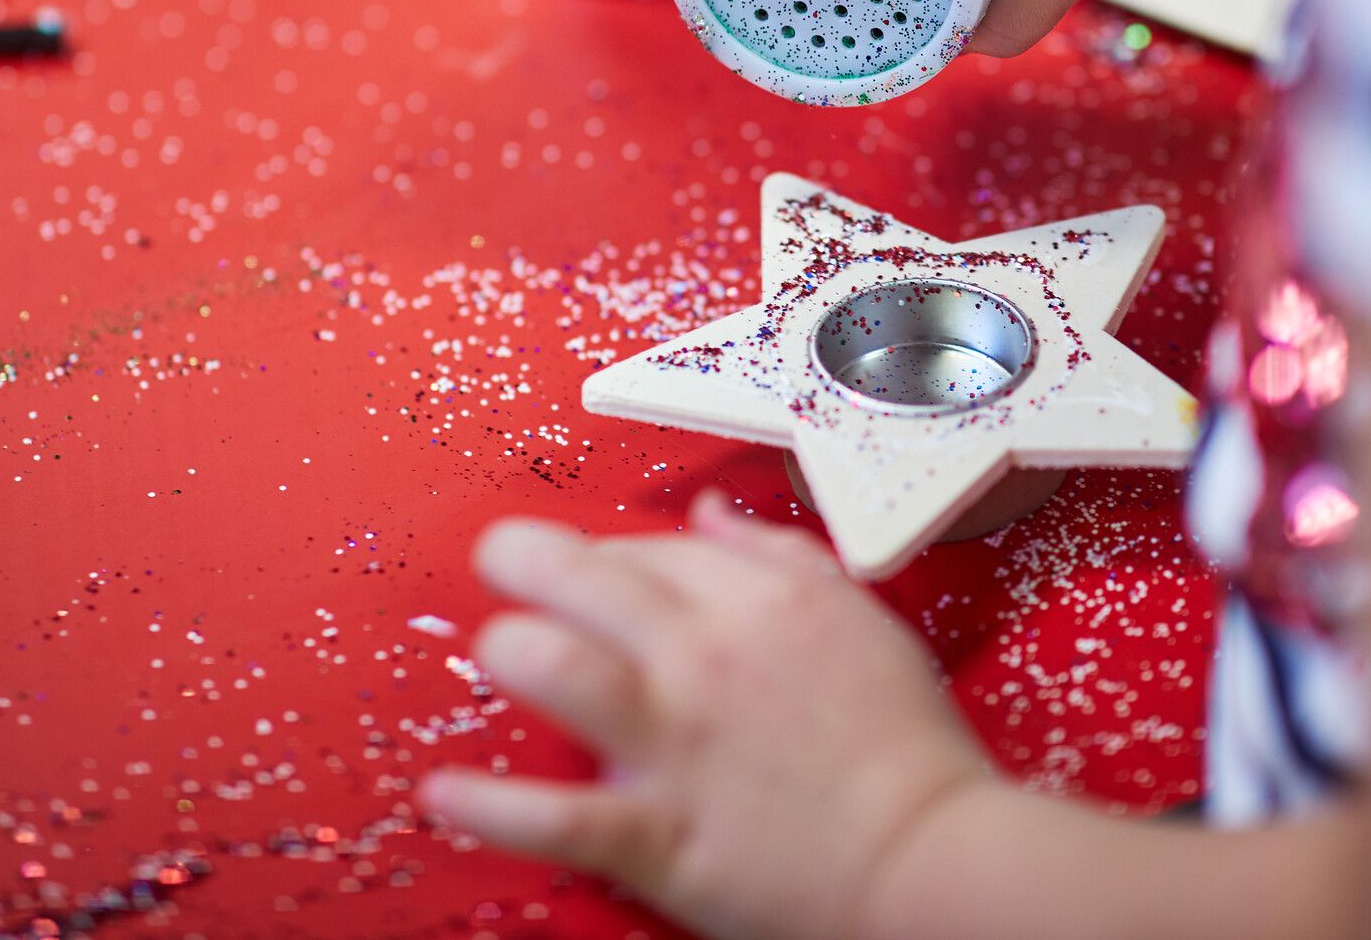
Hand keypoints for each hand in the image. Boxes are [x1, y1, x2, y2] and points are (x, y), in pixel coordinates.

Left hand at [420, 491, 996, 939]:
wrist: (928, 857)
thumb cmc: (903, 744)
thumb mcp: (856, 616)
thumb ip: (776, 556)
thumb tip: (707, 513)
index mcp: (757, 597)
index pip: (644, 544)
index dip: (604, 554)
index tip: (594, 575)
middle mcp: (702, 655)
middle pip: (574, 576)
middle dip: (516, 558)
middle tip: (497, 566)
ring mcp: (671, 744)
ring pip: (551, 667)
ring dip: (507, 654)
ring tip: (495, 659)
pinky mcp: (656, 834)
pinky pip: (552, 816)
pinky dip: (488, 807)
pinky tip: (443, 792)